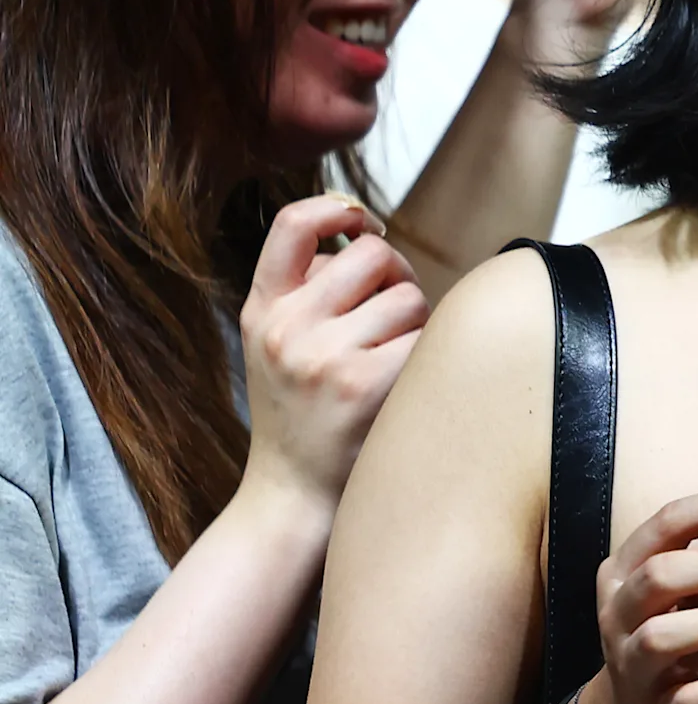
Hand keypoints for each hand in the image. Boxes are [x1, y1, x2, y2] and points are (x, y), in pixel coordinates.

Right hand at [237, 197, 428, 511]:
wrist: (292, 496)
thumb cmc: (304, 411)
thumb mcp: (279, 342)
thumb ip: (312, 290)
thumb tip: (369, 234)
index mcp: (262, 309)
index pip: (291, 224)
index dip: (337, 208)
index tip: (363, 224)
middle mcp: (285, 327)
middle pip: (374, 255)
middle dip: (396, 277)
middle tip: (391, 314)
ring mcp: (322, 356)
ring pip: (409, 296)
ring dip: (416, 321)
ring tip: (390, 358)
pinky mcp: (364, 385)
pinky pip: (426, 337)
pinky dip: (428, 356)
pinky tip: (403, 385)